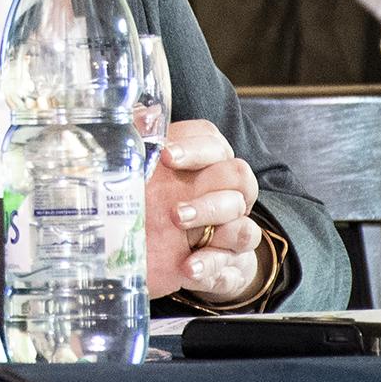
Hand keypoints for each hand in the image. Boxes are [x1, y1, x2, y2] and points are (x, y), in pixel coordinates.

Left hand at [146, 119, 263, 303]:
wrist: (149, 258)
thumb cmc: (146, 207)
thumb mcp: (137, 177)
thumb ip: (143, 143)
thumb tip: (144, 114)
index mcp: (202, 166)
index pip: (214, 143)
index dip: (196, 147)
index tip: (166, 155)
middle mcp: (221, 194)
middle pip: (239, 177)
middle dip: (208, 187)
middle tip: (172, 204)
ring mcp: (226, 231)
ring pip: (243, 223)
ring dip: (211, 220)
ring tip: (175, 222)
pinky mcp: (222, 266)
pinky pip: (230, 265)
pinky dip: (209, 264)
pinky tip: (186, 266)